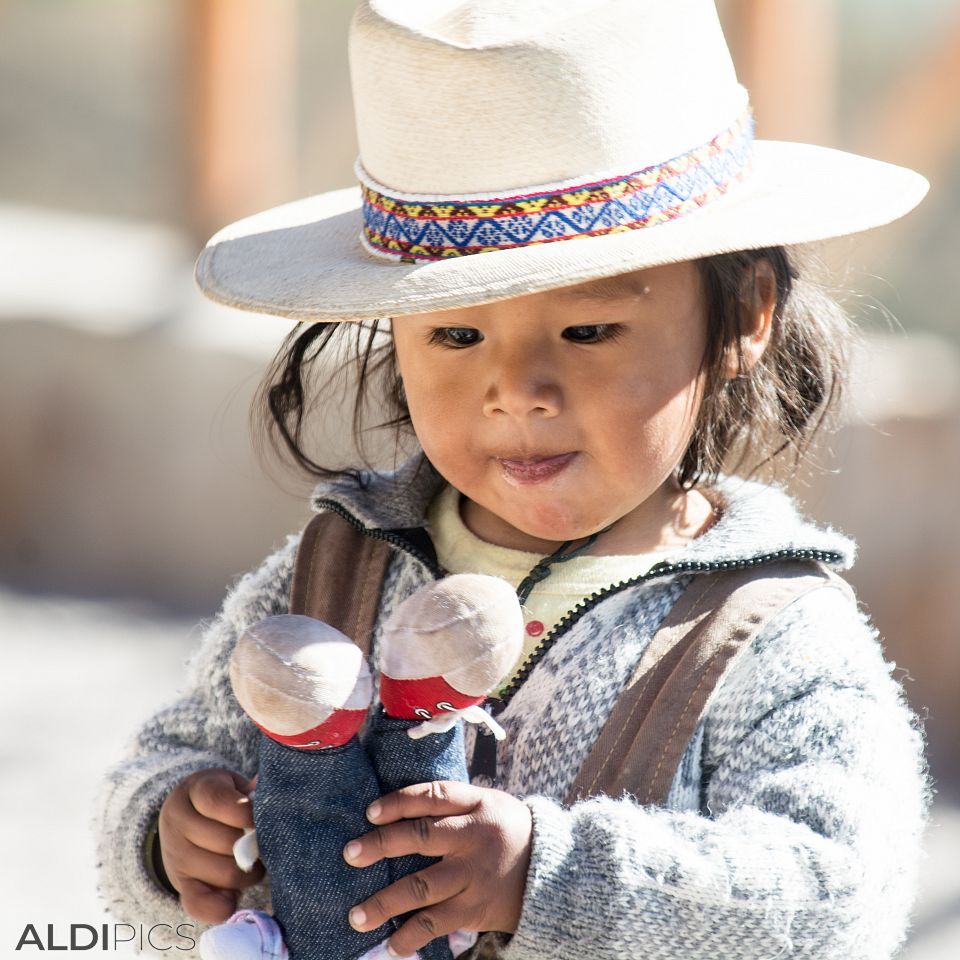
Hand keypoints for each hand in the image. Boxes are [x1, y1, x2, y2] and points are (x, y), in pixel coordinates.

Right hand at [157, 768, 263, 922]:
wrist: (184, 819)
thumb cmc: (221, 799)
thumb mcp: (232, 785)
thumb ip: (248, 790)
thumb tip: (260, 787)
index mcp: (194, 790)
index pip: (218, 802)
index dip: (245, 812)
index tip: (260, 817)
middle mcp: (178, 823)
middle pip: (227, 841)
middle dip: (253, 845)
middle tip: (262, 842)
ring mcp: (176, 856)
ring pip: (224, 872)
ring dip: (248, 871)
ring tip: (254, 861)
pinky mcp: (180, 884)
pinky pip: (198, 903)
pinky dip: (221, 906)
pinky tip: (234, 897)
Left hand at [342, 780, 532, 957]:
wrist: (555, 868)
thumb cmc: (508, 830)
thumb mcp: (488, 803)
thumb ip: (452, 804)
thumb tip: (399, 808)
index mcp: (476, 804)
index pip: (433, 795)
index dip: (399, 801)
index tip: (370, 812)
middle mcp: (472, 837)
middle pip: (420, 837)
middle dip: (380, 845)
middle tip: (349, 853)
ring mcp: (473, 875)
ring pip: (421, 887)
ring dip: (385, 902)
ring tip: (357, 915)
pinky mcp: (475, 908)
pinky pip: (437, 923)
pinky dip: (411, 936)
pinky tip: (391, 945)